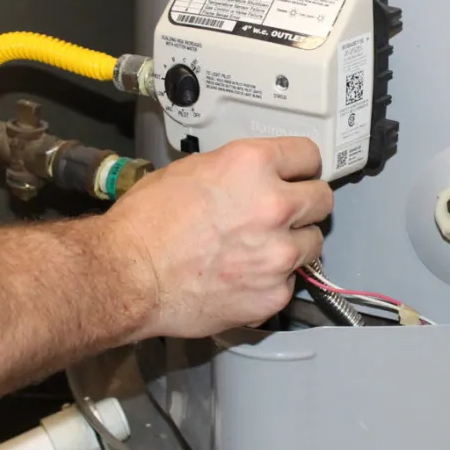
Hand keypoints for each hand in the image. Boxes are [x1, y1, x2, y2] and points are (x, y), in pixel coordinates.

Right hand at [103, 137, 332, 337]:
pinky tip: (243, 278)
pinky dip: (272, 282)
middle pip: (323, 199)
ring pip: (313, 243)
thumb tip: (253, 179)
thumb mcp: (189, 171)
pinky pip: (290, 283)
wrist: (127, 277)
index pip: (309, 154)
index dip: (300, 166)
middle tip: (282, 214)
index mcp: (253, 164)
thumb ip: (234, 172)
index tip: (298, 175)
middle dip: (305, 204)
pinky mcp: (274, 294)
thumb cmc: (146, 224)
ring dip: (293, 244)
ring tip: (260, 250)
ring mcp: (278, 254)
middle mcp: (275, 205)